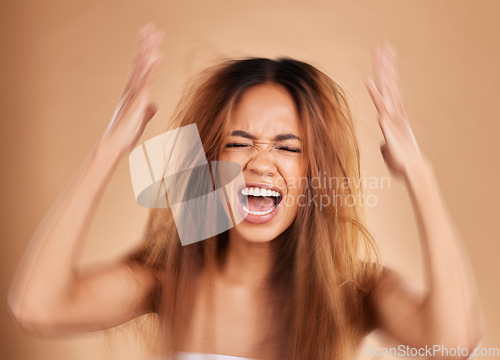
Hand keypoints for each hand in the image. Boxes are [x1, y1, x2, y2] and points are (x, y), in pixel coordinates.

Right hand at [101, 23, 163, 155]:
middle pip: (140, 61)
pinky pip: (146, 81)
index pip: (139, 67)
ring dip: (149, 49)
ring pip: (142, 66)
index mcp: (132, 92)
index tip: (148, 38)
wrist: (115, 144)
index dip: (144, 52)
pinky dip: (152, 68)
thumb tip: (153, 106)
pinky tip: (157, 55)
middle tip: (151, 26)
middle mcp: (131, 88)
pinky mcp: (138, 100)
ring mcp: (134, 93)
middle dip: (146, 43)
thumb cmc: (125, 134)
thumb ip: (147, 111)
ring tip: (154, 33)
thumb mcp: (140, 120)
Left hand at [365, 41, 423, 180]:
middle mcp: (395, 111)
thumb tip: (383, 145)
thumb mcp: (390, 151)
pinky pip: (379, 105)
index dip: (388, 73)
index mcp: (395, 115)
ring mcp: (392, 116)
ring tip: (380, 52)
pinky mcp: (388, 124)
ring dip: (382, 70)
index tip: (387, 58)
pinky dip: (374, 93)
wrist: (412, 170)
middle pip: (389, 83)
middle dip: (386, 64)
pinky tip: (368, 80)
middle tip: (384, 45)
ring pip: (386, 89)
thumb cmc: (402, 162)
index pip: (390, 89)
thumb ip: (386, 144)